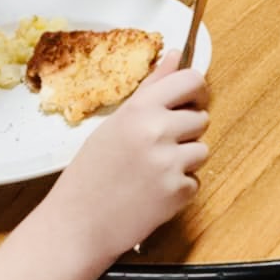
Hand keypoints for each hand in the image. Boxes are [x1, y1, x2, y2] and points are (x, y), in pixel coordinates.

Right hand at [45, 54, 209, 258]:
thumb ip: (151, 89)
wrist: (77, 224)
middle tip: (156, 148)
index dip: (196, 91)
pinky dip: (179, 188)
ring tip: (151, 172)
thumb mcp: (115, 123)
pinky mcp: (178, 192)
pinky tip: (151, 193)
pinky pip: (195, 182)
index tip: (190, 101)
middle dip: (186, 132)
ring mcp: (170, 163)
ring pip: (202, 150)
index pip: (192, 81)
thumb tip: (177, 56)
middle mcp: (158, 131)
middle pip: (201, 118)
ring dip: (184, 161)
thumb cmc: (91, 172)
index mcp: (140, 109)